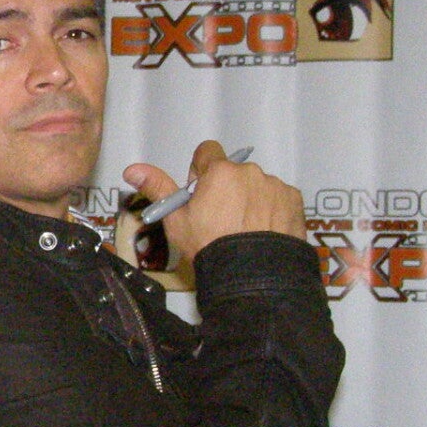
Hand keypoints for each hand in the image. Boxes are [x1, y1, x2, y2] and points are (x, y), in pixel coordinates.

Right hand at [124, 140, 305, 261]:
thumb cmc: (209, 245)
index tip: (201, 195)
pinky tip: (265, 233)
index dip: (201, 172)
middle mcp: (250, 172)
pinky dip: (272, 212)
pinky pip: (279, 200)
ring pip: (257, 187)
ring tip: (246, 232)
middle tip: (222, 221)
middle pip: (234, 173)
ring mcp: (275, 186)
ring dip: (251, 200)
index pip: (207, 152)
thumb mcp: (176, 220)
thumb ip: (157, 188)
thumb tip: (131, 169)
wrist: (252, 274)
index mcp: (219, 172)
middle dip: (228, 190)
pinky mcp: (295, 202)